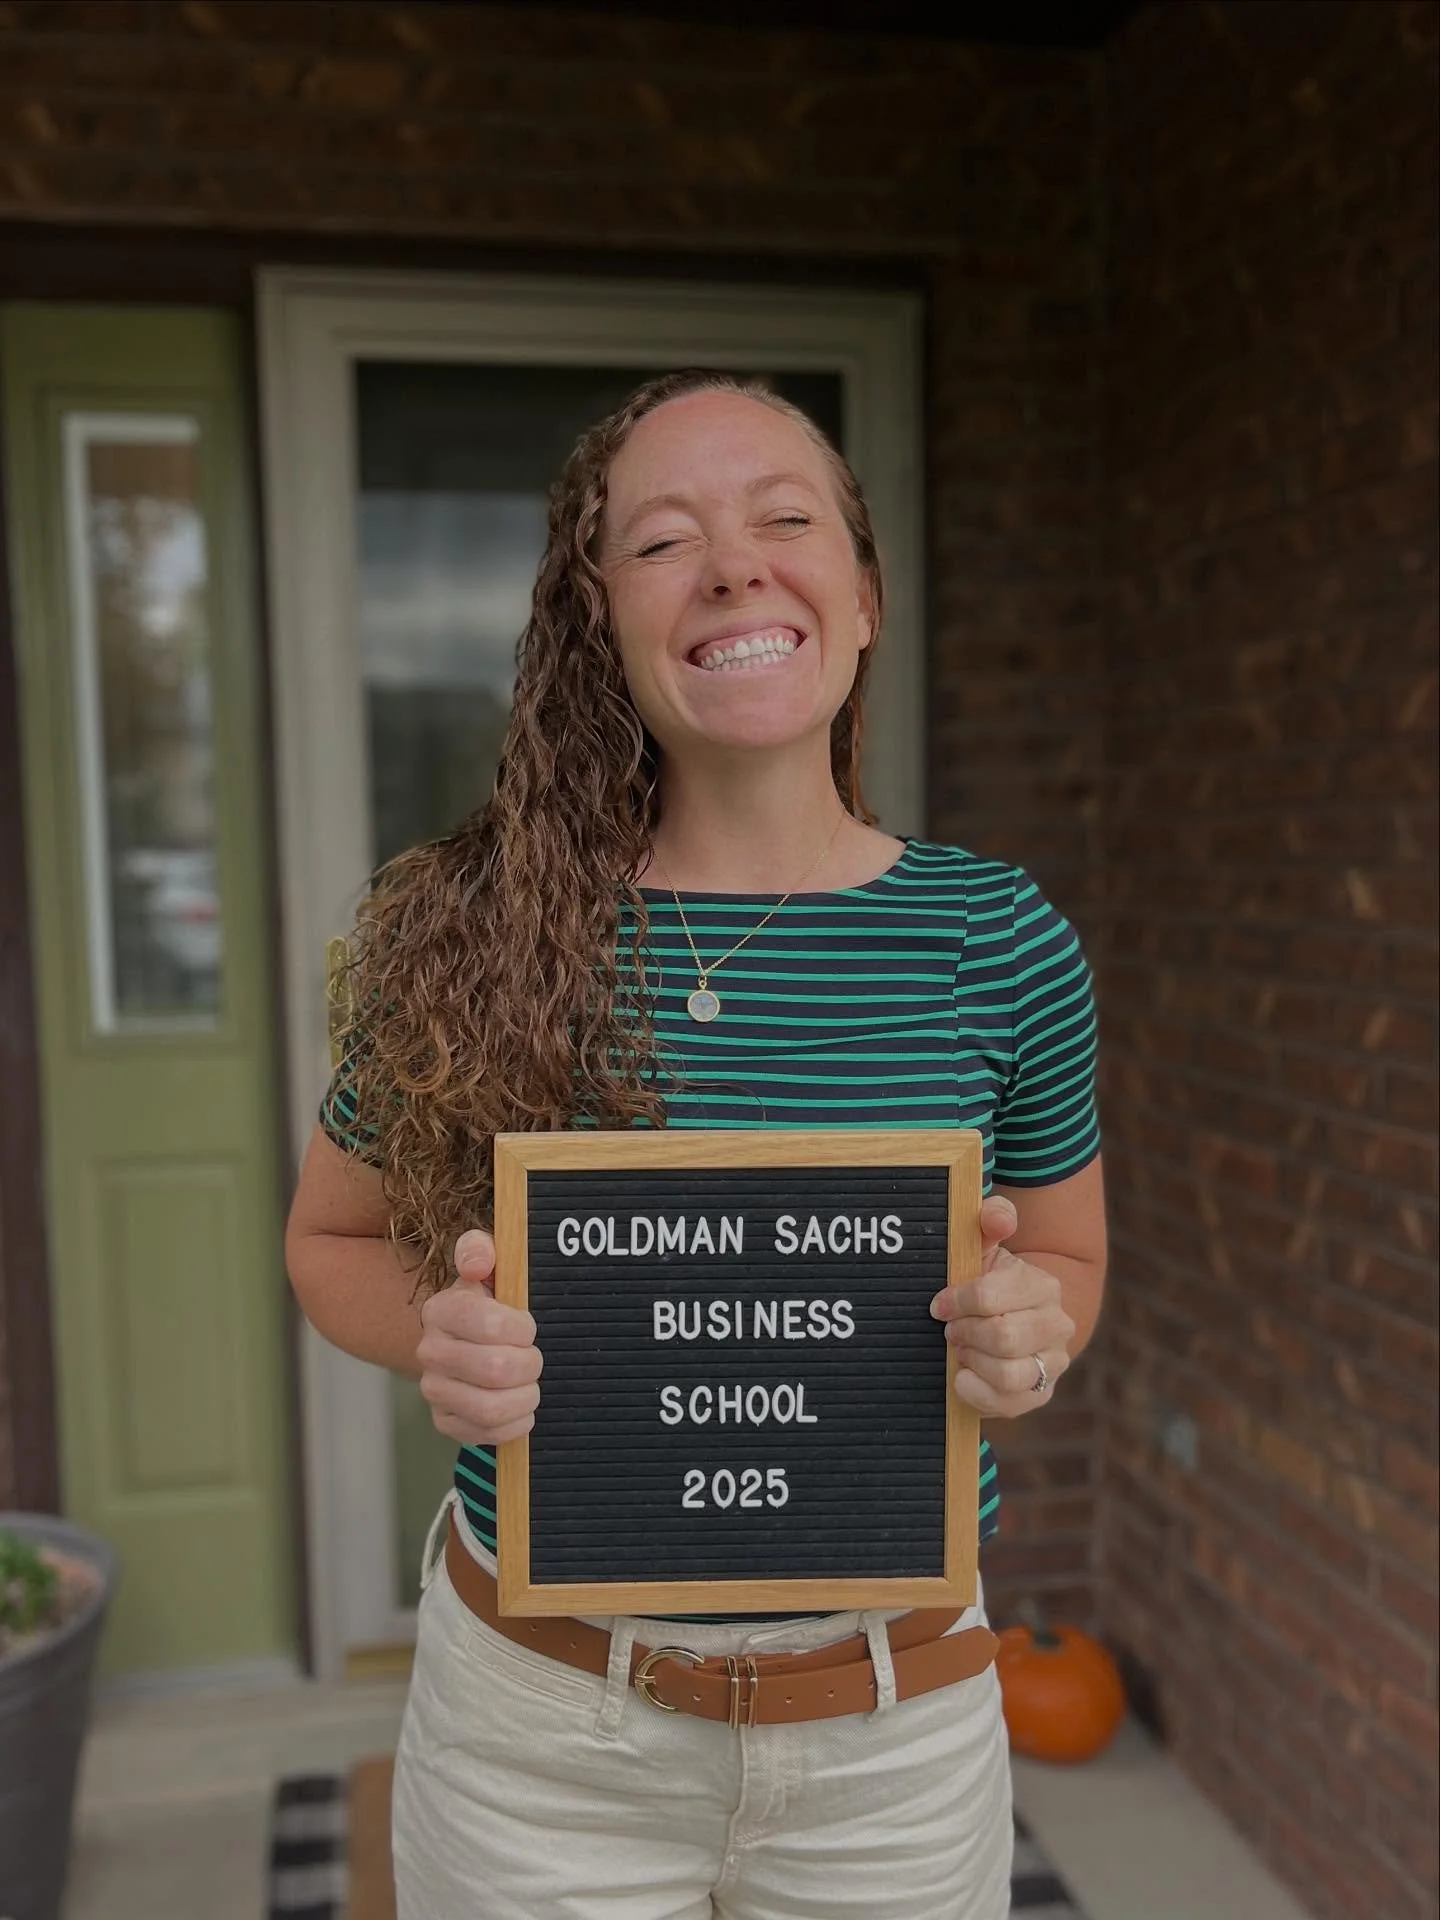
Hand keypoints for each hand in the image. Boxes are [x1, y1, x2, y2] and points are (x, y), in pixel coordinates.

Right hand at [416, 1229, 542, 1444]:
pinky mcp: (446, 1422)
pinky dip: (516, 1422)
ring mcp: (435, 1391)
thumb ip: (481, 1250)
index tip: (527, 1326)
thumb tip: (479, 1261)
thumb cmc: (489, 1301)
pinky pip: (490, 1434)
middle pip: (496, 1369)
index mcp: (441, 1310)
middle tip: (533, 1356)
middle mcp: (429, 1352)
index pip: (489, 1324)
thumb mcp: (488, 1265)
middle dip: (530, 1363)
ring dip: (526, 1396)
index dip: (521, 1328)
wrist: (468, 1340)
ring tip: (529, 1382)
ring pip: (493, 1407)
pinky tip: (518, 1404)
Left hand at [929, 1195, 1074, 1417]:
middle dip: (965, 1333)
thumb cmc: (989, 1283)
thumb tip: (998, 1217)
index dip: (955, 1301)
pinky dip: (976, 1391)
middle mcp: (1057, 1325)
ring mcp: (1053, 1363)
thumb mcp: (985, 1249)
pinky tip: (964, 1375)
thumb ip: (989, 1222)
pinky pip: (1006, 1403)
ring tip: (961, 1350)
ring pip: (1008, 1373)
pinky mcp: (1040, 1394)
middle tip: (951, 1330)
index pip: (989, 1296)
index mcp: (1043, 1286)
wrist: (1012, 1320)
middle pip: (1002, 1337)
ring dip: (972, 1361)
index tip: (939, 1305)